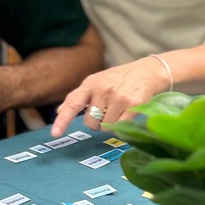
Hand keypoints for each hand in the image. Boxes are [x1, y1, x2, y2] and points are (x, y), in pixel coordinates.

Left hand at [50, 57, 170, 136]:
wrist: (149, 71)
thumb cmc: (121, 78)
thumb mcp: (98, 81)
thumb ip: (79, 96)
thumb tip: (60, 111)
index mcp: (91, 82)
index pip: (73, 103)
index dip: (63, 120)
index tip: (55, 133)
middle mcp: (102, 89)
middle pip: (91, 122)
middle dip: (97, 122)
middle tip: (107, 111)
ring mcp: (118, 97)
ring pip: (106, 127)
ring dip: (111, 123)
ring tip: (119, 109)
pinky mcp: (132, 105)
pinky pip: (120, 127)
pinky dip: (122, 125)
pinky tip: (127, 113)